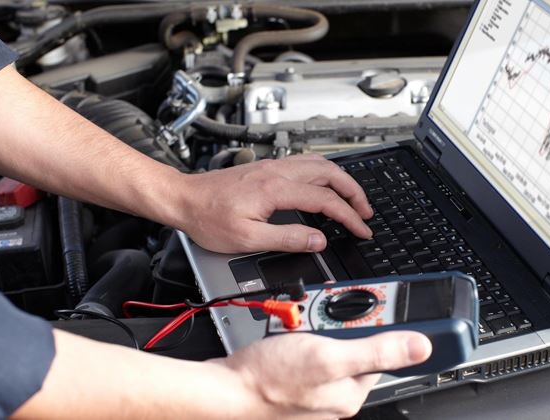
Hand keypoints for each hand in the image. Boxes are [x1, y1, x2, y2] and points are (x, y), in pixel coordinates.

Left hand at [176, 154, 373, 252]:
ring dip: (341, 180)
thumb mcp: (248, 239)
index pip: (325, 200)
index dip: (349, 216)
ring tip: (353, 199)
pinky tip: (325, 185)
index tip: (362, 229)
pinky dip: (325, 174)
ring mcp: (273, 166)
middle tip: (366, 212)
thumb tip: (318, 240)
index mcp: (276, 189)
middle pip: (330, 173)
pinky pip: (306, 163)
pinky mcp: (267, 168)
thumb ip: (288, 238)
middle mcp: (277, 171)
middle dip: (354, 192)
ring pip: (319, 164)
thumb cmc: (208, 218)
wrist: (183, 199)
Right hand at [217, 331, 431, 418]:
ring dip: (314, 326)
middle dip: (336, 323)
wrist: (222, 391)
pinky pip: (303, 351)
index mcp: (351, 393)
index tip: (369, 306)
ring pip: (325, 345)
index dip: (375, 325)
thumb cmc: (269, 379)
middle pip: (351, 345)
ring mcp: (311, 390)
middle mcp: (334, 396)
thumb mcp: (330, 356)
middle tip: (318, 318)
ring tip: (296, 326)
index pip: (379, 352)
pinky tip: (285, 335)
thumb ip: (377, 350)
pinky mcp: (291, 382)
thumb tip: (421, 348)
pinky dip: (296, 337)